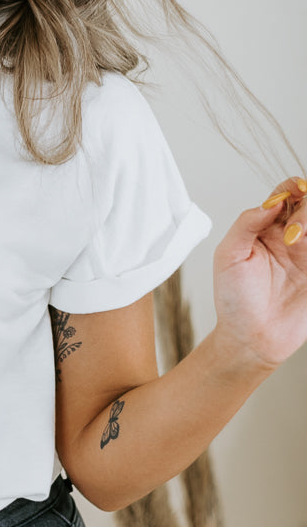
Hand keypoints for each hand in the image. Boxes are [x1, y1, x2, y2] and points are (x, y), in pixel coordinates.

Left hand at [211, 177, 306, 371]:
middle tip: (293, 234)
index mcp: (265, 227)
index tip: (295, 191)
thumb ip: (246, 223)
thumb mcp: (228, 256)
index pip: (285, 194)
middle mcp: (291, 236)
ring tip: (298, 242)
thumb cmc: (234, 299)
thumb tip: (271, 201)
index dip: (293, 187)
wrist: (251, 339)